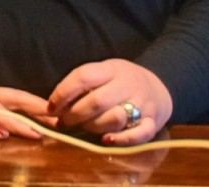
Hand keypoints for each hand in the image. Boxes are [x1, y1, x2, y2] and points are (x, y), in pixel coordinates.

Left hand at [47, 58, 172, 145]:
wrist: (158, 86)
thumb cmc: (119, 81)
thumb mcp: (102, 72)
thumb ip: (82, 84)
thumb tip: (52, 106)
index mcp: (111, 69)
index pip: (83, 77)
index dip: (63, 93)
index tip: (51, 107)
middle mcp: (127, 84)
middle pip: (96, 101)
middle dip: (74, 115)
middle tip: (63, 122)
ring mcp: (142, 104)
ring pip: (114, 118)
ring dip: (93, 127)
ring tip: (83, 128)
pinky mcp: (153, 122)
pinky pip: (139, 134)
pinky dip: (121, 139)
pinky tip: (106, 140)